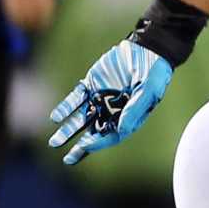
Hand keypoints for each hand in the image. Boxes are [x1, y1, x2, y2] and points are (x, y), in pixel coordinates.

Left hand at [47, 40, 173, 164]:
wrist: (148, 48)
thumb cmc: (154, 72)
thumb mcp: (148, 91)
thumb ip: (134, 109)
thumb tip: (121, 130)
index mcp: (130, 117)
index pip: (112, 135)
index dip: (99, 142)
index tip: (85, 146)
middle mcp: (114, 111)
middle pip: (94, 132)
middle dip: (80, 146)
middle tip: (68, 159)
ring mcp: (101, 98)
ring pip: (82, 118)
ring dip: (68, 130)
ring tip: (54, 142)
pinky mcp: (91, 84)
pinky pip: (76, 98)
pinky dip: (66, 108)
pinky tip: (56, 118)